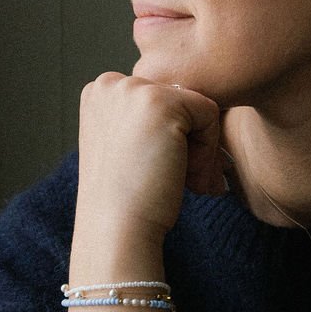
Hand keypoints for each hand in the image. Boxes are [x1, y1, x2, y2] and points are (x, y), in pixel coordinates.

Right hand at [75, 72, 227, 238]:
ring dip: (198, 148)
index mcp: (100, 92)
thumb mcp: (126, 146)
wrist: (116, 229)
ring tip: (179, 179)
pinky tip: (184, 175)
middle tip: (169, 178)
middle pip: (180, 100)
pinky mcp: (160, 100)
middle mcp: (111, 82)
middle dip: (186, 142)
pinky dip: (207, 150)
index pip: (161, 100)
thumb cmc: (125, 198)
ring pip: (197, 108)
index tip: (151, 169)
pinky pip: (210, 114)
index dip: (168, 138)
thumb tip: (195, 110)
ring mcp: (133, 89)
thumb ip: (146, 120)